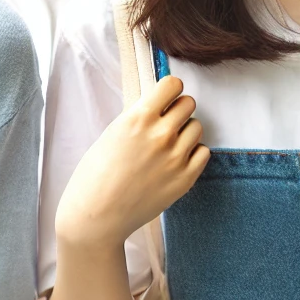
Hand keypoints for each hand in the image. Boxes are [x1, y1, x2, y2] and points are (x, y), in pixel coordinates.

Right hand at [56, 74, 208, 251]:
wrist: (98, 214)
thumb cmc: (96, 173)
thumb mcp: (112, 134)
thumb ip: (138, 118)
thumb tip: (159, 105)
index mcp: (138, 119)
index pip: (172, 85)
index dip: (169, 90)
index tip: (164, 97)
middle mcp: (161, 134)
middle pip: (188, 103)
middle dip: (177, 109)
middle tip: (164, 122)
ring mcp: (176, 157)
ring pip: (197, 127)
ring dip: (185, 131)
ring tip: (167, 144)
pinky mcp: (185, 178)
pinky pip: (203, 152)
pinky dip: (192, 153)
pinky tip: (175, 160)